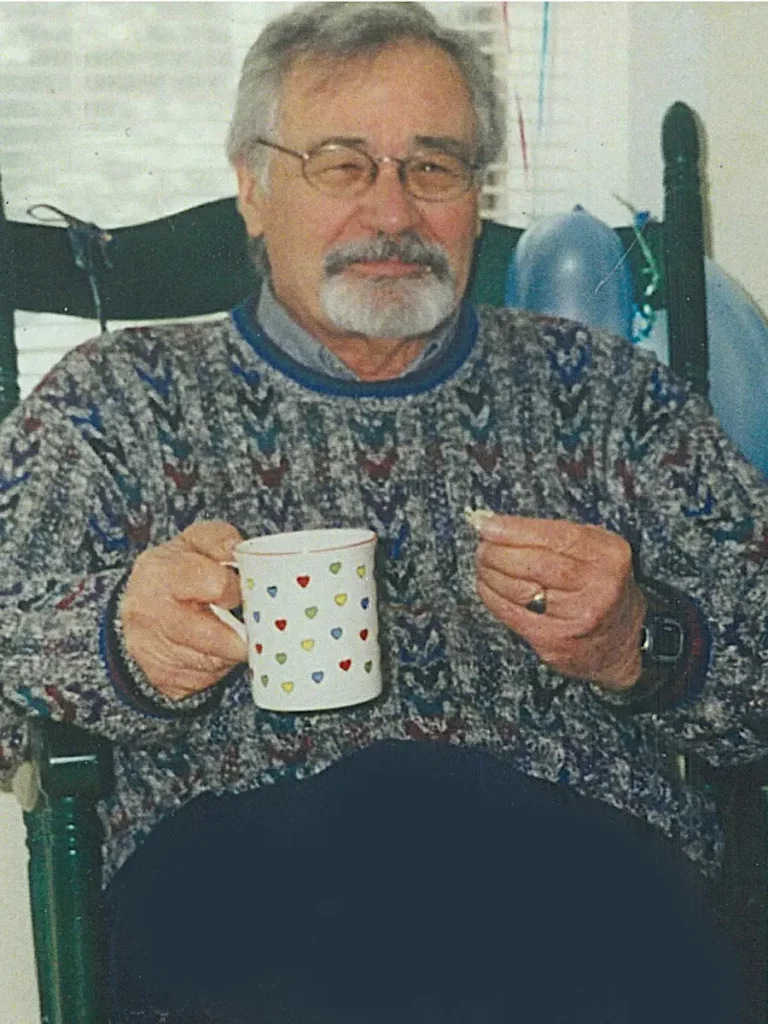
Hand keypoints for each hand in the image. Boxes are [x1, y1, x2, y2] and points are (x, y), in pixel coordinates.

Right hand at [121, 521, 246, 699]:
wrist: (135, 607)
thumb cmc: (175, 570)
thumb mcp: (193, 542)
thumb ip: (219, 539)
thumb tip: (238, 550)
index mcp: (160, 572)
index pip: (217, 586)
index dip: (237, 590)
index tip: (241, 593)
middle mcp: (150, 613)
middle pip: (216, 636)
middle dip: (242, 634)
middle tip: (255, 628)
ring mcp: (151, 649)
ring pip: (213, 662)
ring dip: (232, 652)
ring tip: (236, 636)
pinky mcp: (161, 677)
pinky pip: (203, 679)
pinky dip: (216, 668)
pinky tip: (214, 651)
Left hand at [474, 515, 645, 690]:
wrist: (620, 641)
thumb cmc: (598, 585)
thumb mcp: (594, 550)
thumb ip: (552, 534)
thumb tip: (494, 522)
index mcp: (609, 555)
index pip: (555, 536)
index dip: (514, 529)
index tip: (485, 523)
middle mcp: (599, 587)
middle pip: (536, 564)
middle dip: (498, 552)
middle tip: (481, 545)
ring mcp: (578, 617)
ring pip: (519, 590)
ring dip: (491, 573)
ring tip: (482, 563)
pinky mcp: (557, 641)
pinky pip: (513, 615)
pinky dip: (492, 597)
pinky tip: (486, 586)